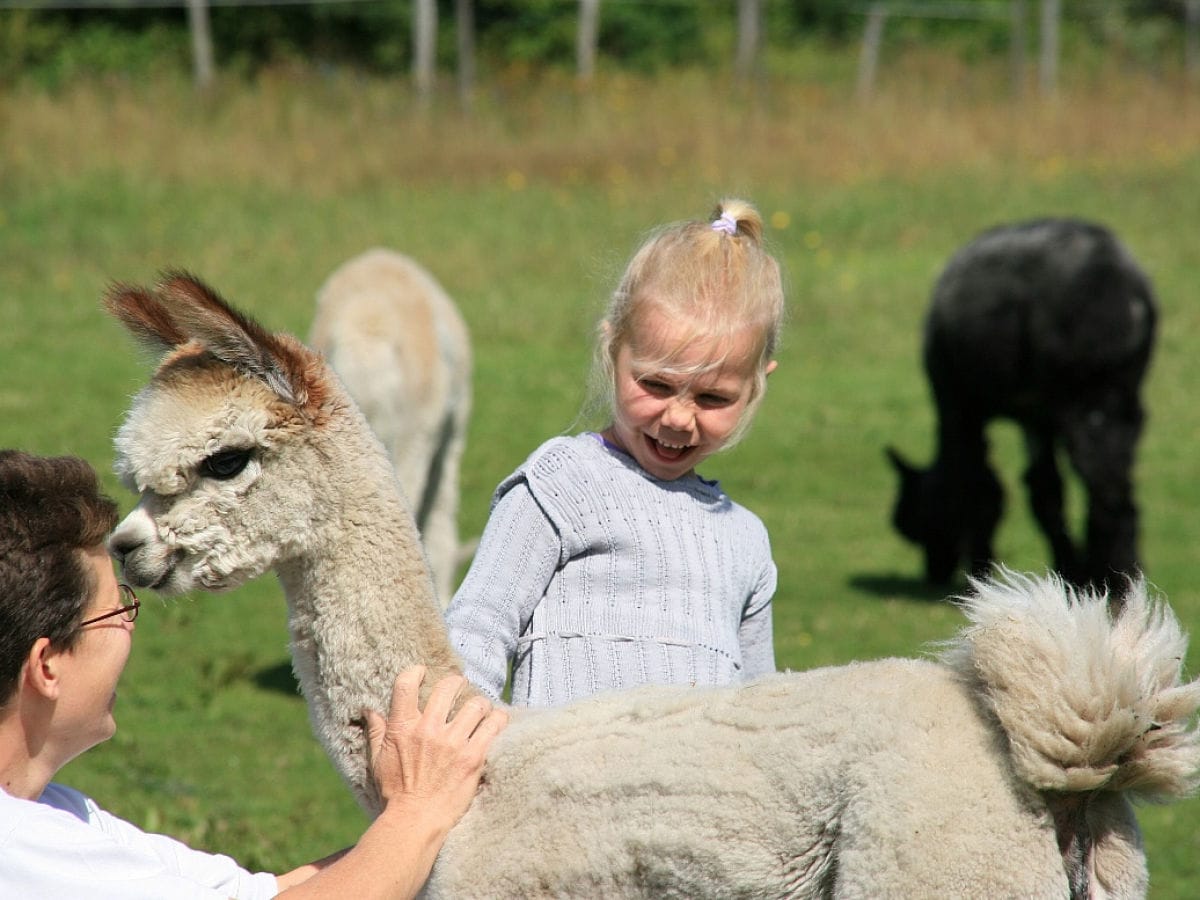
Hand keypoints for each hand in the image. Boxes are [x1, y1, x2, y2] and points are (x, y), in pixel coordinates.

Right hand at [363, 667, 506, 827]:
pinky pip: (494, 725)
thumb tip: (369, 710)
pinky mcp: (473, 756)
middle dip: (457, 682)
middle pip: (449, 686)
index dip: (416, 672)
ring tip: (481, 710)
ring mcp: (452, 742)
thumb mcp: (378, 760)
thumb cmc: (396, 793)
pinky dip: (498, 719)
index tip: (423, 671)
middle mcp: (427, 729)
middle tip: (461, 687)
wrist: (415, 821)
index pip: (406, 685)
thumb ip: (376, 732)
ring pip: (476, 704)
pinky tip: (497, 721)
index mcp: (402, 728)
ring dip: (480, 705)